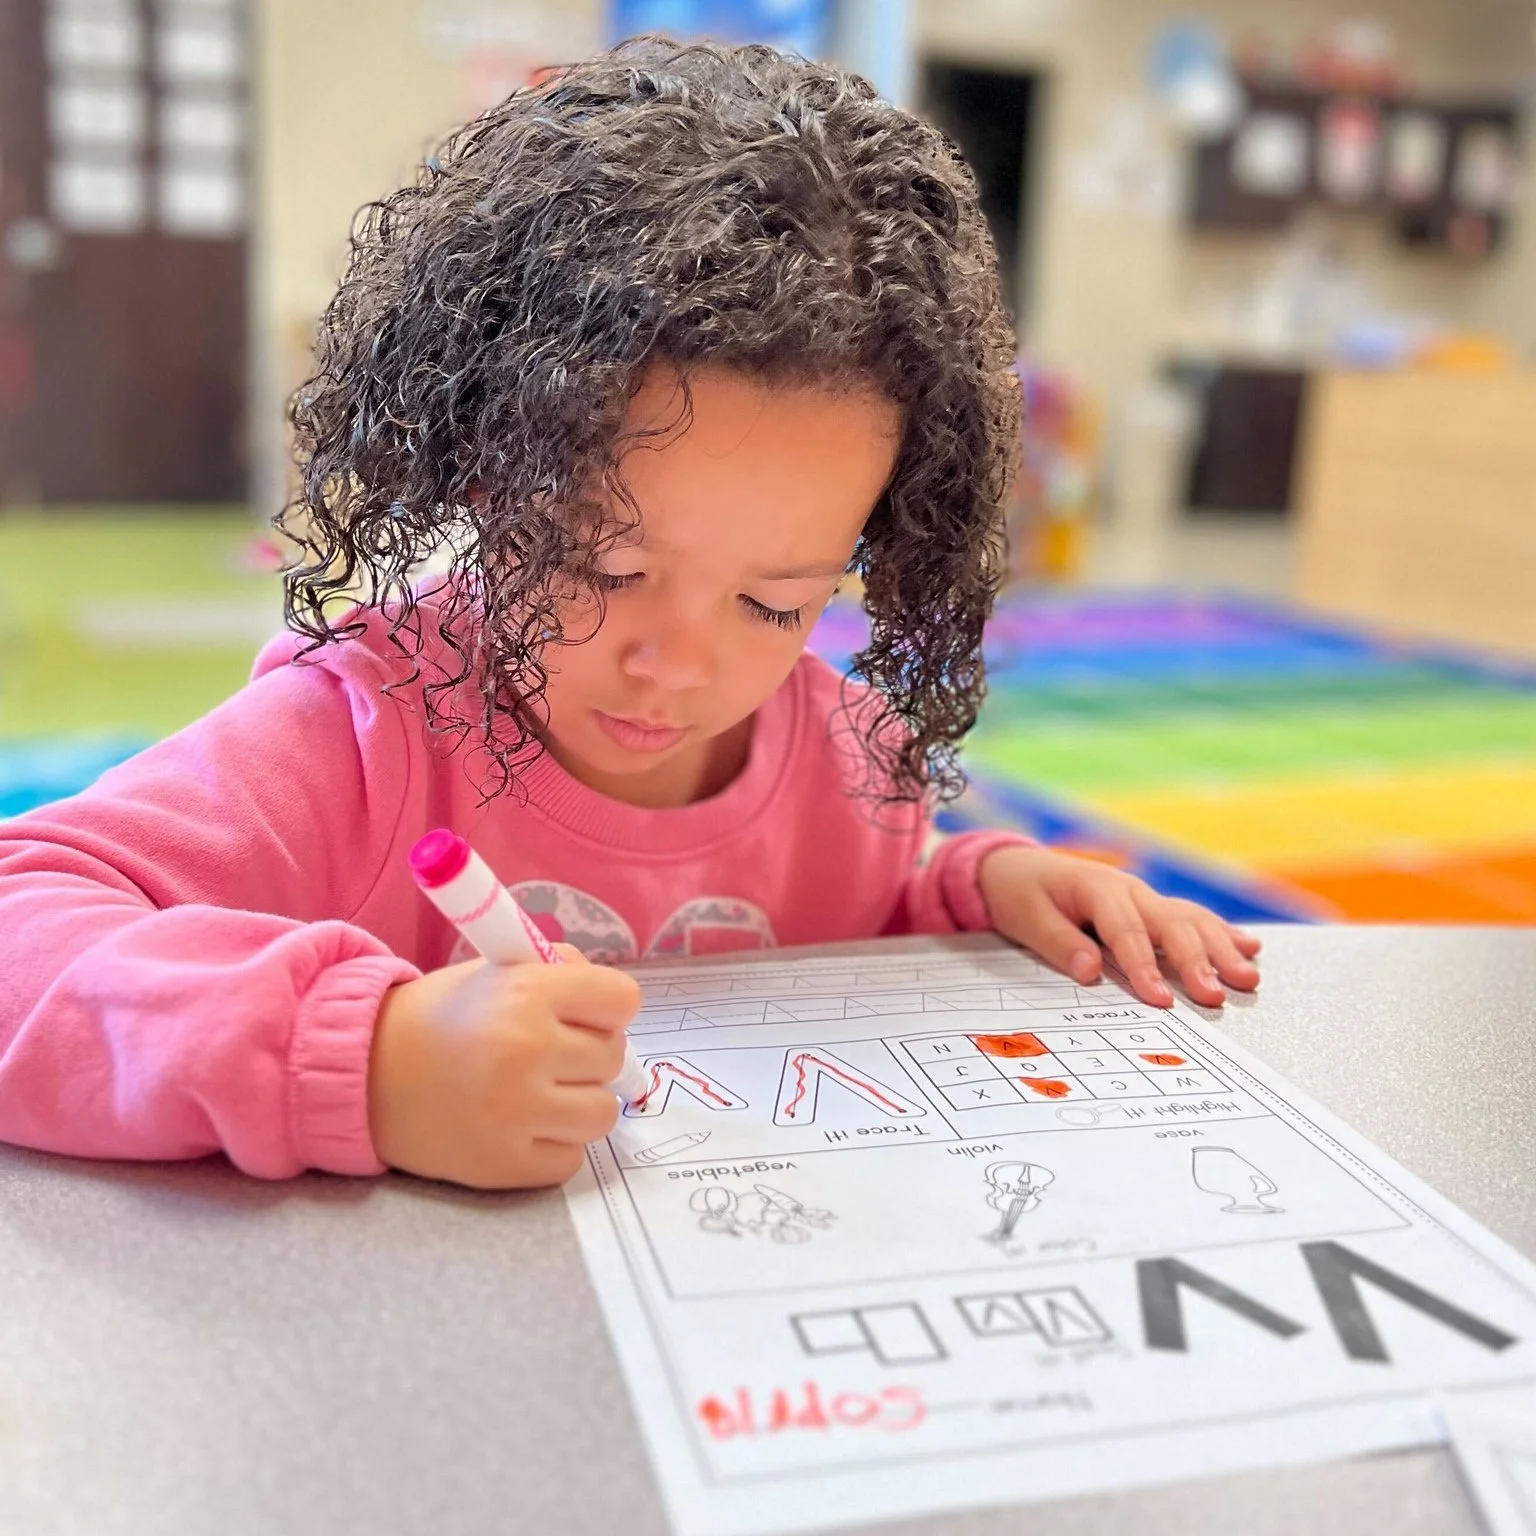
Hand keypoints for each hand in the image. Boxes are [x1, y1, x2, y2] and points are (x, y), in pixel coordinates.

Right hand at [367, 946, 641, 1188]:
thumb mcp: (497, 970)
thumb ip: (560, 973)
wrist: (365, 1074)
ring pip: (603, 1113)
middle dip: (587, 1054)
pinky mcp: (505, 1164)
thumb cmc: (440, 1017)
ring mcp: (518, 1112)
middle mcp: (528, 1050)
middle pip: (614, 1057)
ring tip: (540, 1093)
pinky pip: (571, 1159)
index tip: (588, 1015)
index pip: (623, 1000)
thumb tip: (619, 1006)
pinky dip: (553, 1146)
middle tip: (548, 1054)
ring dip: (579, 1103)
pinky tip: (520, 1126)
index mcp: (528, 992)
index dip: (608, 1008)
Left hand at [978, 845, 1260, 1007]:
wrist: (1018, 866)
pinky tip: (1250, 948)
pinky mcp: (1152, 908)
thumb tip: (1091, 972)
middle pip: (1171, 924)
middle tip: (1214, 997)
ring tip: (1246, 978)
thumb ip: (1059, 943)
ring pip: (1191, 920)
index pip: (1127, 931)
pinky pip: (1192, 918)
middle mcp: (1130, 891)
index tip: (1162, 1000)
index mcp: (1098, 889)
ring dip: (1221, 948)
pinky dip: (1222, 932)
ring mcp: (1145, 898)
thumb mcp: (1027, 917)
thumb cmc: (1021, 892)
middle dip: (1196, 961)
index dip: (1145, 967)